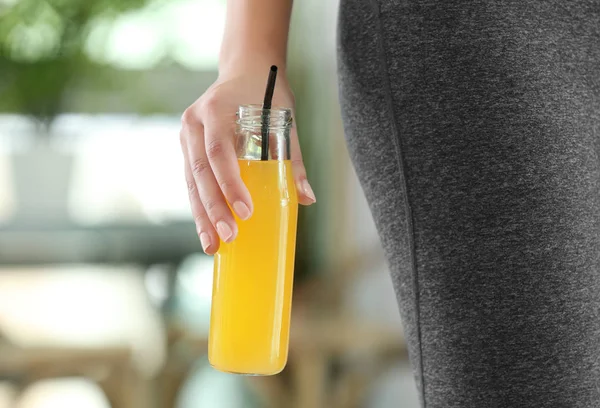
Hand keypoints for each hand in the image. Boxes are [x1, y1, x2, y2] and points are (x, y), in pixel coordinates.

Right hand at [180, 70, 315, 254]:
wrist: (246, 68)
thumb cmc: (268, 95)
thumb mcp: (285, 120)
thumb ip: (294, 160)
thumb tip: (306, 199)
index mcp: (217, 110)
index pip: (219, 152)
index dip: (230, 184)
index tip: (245, 212)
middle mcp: (195, 122)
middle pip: (199, 172)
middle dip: (213, 210)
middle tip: (228, 239)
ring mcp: (187, 134)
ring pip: (190, 181)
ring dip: (202, 215)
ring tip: (212, 246)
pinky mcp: (187, 146)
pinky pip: (191, 181)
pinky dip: (200, 206)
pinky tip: (207, 229)